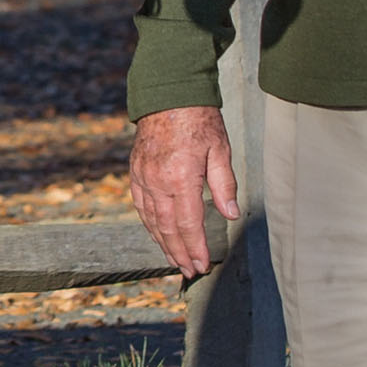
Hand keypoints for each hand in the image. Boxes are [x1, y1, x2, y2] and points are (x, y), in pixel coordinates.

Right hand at [128, 104, 240, 280]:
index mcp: (181, 177)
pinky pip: (141, 206)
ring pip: (151, 220)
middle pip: (167, 228)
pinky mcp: (136, 172)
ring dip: (164, 244)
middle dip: (180, 253)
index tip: (203, 265)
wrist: (167, 94)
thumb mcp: (220, 149)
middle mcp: (157, 181)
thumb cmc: (199, 120)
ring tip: (175, 261)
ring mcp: (143, 177)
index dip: (195, 248)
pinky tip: (158, 235)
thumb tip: (231, 216)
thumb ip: (224, 185)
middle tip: (190, 271)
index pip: (188, 224)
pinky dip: (150, 225)